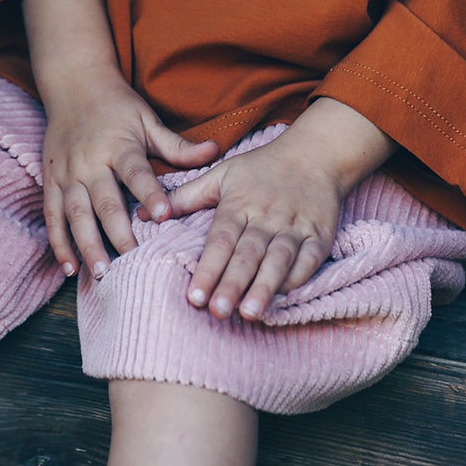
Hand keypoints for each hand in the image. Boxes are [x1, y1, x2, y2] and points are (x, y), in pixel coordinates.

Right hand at [22, 0, 218, 279]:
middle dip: (116, 233)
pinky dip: (58, 241)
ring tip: (99, 272)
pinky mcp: (51, 180)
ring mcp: (67, 173)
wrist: (73, 83)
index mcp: (119, 146)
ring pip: (75, 213)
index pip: (136, 173)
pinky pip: (52, 215)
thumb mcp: (148, 120)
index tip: (163, 216)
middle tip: (131, 261)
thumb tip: (215, 151)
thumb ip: (177, 145)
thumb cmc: (117, 105)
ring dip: (86, 244)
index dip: (150, 194)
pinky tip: (68, 266)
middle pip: (103, 201)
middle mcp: (90, 161)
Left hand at [167, 98, 395, 320]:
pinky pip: (310, 259)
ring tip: (250, 312)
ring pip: (278, 259)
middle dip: (232, 284)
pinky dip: (298, 278)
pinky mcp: (319, 235)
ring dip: (264, 286)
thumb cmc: (262, 168)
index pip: (220, 240)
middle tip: (217, 312)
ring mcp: (295, 226)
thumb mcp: (222, 174)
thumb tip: (145, 213)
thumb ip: (186, 196)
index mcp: (239, 204)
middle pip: (247, 253)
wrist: (315, 153)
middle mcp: (266, 216)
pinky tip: (285, 297)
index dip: (208, 268)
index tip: (195, 296)